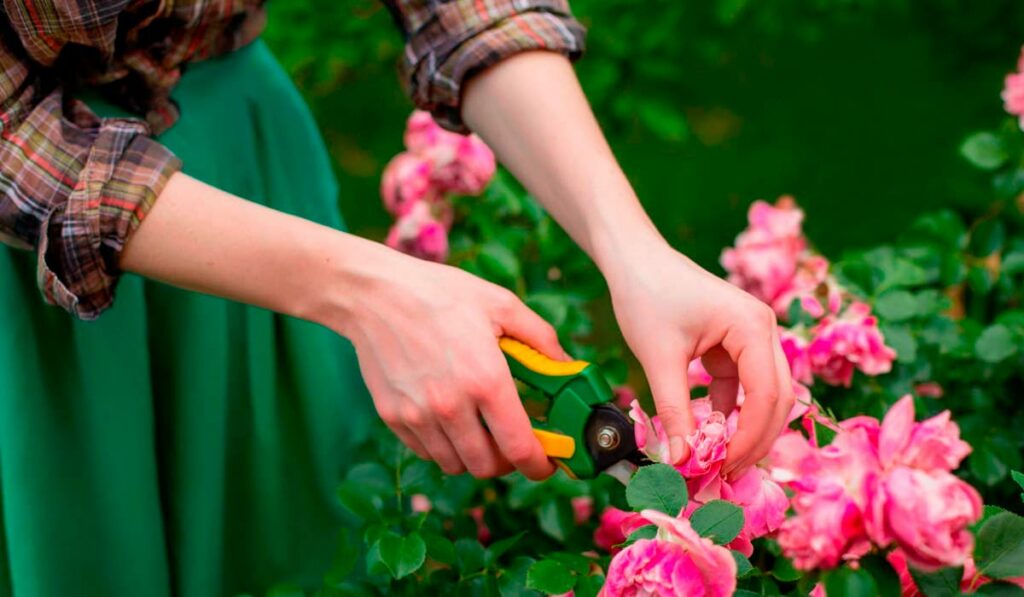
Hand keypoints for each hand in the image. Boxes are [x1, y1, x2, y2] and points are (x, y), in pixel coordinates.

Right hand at [333, 249, 566, 479]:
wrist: (375, 293)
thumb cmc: (441, 294)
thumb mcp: (502, 304)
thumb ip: (541, 339)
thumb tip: (568, 368)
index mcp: (485, 380)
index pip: (519, 450)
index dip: (539, 466)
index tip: (546, 463)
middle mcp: (451, 406)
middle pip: (487, 467)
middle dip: (506, 461)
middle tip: (511, 440)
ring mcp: (418, 416)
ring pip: (455, 465)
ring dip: (474, 455)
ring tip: (479, 428)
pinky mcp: (393, 417)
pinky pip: (427, 452)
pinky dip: (444, 446)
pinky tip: (449, 418)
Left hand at [604, 239, 794, 477]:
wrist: (633, 258)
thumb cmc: (646, 295)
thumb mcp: (659, 359)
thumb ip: (675, 411)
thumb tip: (681, 462)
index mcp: (753, 327)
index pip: (767, 395)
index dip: (748, 438)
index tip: (721, 467)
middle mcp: (763, 330)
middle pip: (776, 398)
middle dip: (754, 439)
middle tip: (725, 474)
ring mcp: (752, 337)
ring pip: (763, 395)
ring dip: (744, 428)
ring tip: (718, 462)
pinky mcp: (734, 344)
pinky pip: (741, 386)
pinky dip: (728, 412)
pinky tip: (708, 435)